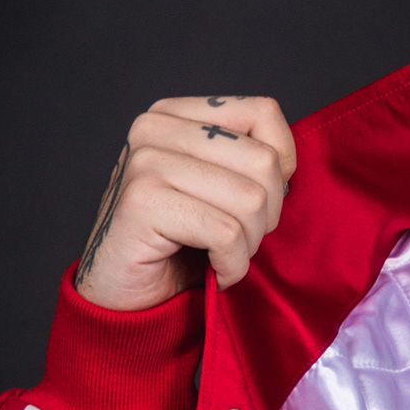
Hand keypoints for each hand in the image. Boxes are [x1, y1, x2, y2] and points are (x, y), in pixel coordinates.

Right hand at [75, 95, 295, 309]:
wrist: (123, 296)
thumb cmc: (178, 245)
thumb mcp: (219, 191)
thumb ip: (248, 162)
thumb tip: (287, 164)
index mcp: (176, 114)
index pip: (263, 113)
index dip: (280, 166)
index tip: (255, 202)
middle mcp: (155, 127)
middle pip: (263, 161)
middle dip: (266, 215)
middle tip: (237, 239)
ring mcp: (145, 161)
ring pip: (250, 200)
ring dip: (248, 244)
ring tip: (221, 256)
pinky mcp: (143, 202)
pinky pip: (225, 234)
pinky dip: (231, 266)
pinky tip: (212, 273)